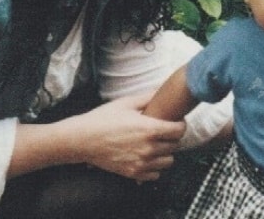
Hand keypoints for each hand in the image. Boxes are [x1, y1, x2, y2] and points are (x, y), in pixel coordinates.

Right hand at [71, 93, 185, 181]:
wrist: (83, 139)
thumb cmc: (103, 118)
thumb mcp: (126, 103)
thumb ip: (147, 97)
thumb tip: (162, 90)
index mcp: (150, 129)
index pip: (180, 130)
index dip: (180, 124)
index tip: (175, 121)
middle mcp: (149, 148)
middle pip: (175, 145)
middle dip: (172, 137)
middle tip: (163, 130)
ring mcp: (142, 163)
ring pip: (168, 161)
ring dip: (165, 152)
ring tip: (155, 144)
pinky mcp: (134, 173)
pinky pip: (156, 174)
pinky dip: (154, 166)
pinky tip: (146, 156)